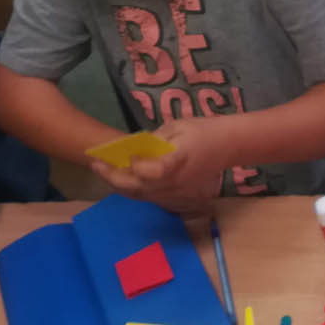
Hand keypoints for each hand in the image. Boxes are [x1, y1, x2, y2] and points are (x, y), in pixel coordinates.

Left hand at [89, 119, 225, 213]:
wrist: (228, 146)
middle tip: (96, 164)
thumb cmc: (202, 131)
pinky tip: (122, 179)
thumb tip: (132, 149)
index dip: (133, 166)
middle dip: (113, 177)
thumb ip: (153, 140)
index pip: (149, 172)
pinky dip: (133, 190)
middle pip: (137, 188)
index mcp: (175, 163)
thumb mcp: (176, 127)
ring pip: (141, 196)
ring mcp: (175, 193)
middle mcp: (173, 183)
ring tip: (103, 171)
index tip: (123, 155)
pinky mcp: (177, 197)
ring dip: (120, 186)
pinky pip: (150, 197)